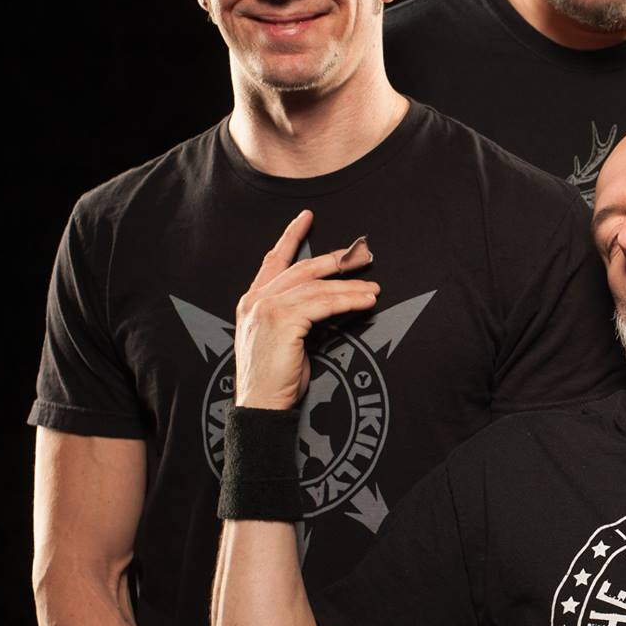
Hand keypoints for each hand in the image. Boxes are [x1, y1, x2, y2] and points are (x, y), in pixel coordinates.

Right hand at [233, 210, 380, 409]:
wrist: (260, 407)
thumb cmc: (274, 380)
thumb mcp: (283, 340)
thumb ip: (296, 316)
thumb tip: (328, 304)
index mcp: (252, 302)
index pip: (274, 261)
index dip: (291, 237)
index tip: (307, 218)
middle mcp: (256, 300)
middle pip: (302, 269)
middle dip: (335, 260)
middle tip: (361, 257)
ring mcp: (266, 308)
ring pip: (317, 287)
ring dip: (350, 287)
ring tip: (373, 289)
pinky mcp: (282, 321)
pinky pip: (323, 304)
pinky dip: (348, 301)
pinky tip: (366, 302)